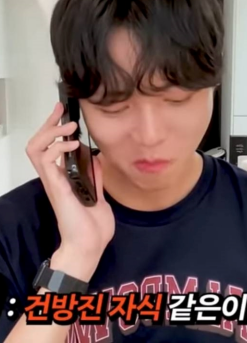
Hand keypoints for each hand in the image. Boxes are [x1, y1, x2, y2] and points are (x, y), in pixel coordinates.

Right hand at [26, 102, 114, 280]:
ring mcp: (54, 182)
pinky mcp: (57, 187)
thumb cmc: (92, 226)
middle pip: (38, 144)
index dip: (54, 130)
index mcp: (63, 178)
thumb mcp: (99, 196)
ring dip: (51, 133)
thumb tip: (98, 161)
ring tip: (68, 127)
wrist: (90, 245)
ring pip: (36, 149)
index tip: (65, 114)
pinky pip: (47, 162)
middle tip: (61, 111)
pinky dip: (58, 148)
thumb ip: (95, 178)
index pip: (50, 148)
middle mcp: (55, 178)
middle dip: (48, 124)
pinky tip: (72, 144)